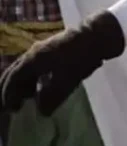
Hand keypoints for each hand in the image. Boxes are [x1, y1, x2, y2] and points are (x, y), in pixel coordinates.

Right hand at [0, 12, 124, 115]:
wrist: (99, 33)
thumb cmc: (80, 58)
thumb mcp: (66, 81)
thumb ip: (51, 98)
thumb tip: (41, 112)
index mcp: (33, 59)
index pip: (12, 79)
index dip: (9, 95)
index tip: (11, 110)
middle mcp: (35, 52)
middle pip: (17, 71)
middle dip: (13, 89)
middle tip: (16, 106)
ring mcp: (46, 47)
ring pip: (28, 67)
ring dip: (26, 83)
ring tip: (30, 97)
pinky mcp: (57, 47)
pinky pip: (39, 63)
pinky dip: (36, 76)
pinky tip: (45, 84)